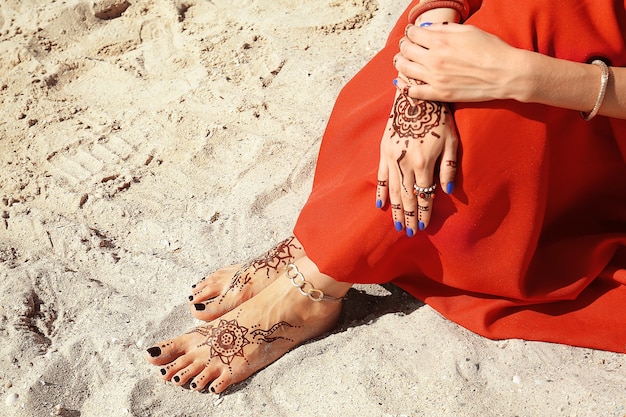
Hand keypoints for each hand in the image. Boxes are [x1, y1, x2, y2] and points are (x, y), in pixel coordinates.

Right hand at [376, 87, 457, 234]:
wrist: (415, 96)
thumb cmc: (439, 118)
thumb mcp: (452, 141)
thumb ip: (448, 167)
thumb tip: (447, 190)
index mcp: (423, 162)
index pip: (423, 195)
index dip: (423, 213)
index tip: (423, 227)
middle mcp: (404, 163)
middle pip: (407, 197)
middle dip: (408, 217)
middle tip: (409, 233)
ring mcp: (391, 158)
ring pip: (393, 191)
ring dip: (396, 210)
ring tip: (397, 225)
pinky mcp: (384, 152)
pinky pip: (381, 177)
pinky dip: (381, 192)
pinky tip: (381, 206)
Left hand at [394, 23, 520, 102]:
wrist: (506, 74)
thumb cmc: (492, 50)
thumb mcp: (469, 30)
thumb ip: (444, 29)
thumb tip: (427, 28)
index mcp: (441, 41)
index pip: (413, 34)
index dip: (410, 32)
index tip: (412, 33)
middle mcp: (434, 59)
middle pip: (406, 50)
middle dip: (404, 45)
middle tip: (406, 46)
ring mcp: (435, 79)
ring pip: (405, 69)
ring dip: (400, 63)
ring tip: (402, 60)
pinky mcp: (440, 94)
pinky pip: (413, 92)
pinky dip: (405, 86)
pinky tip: (404, 82)